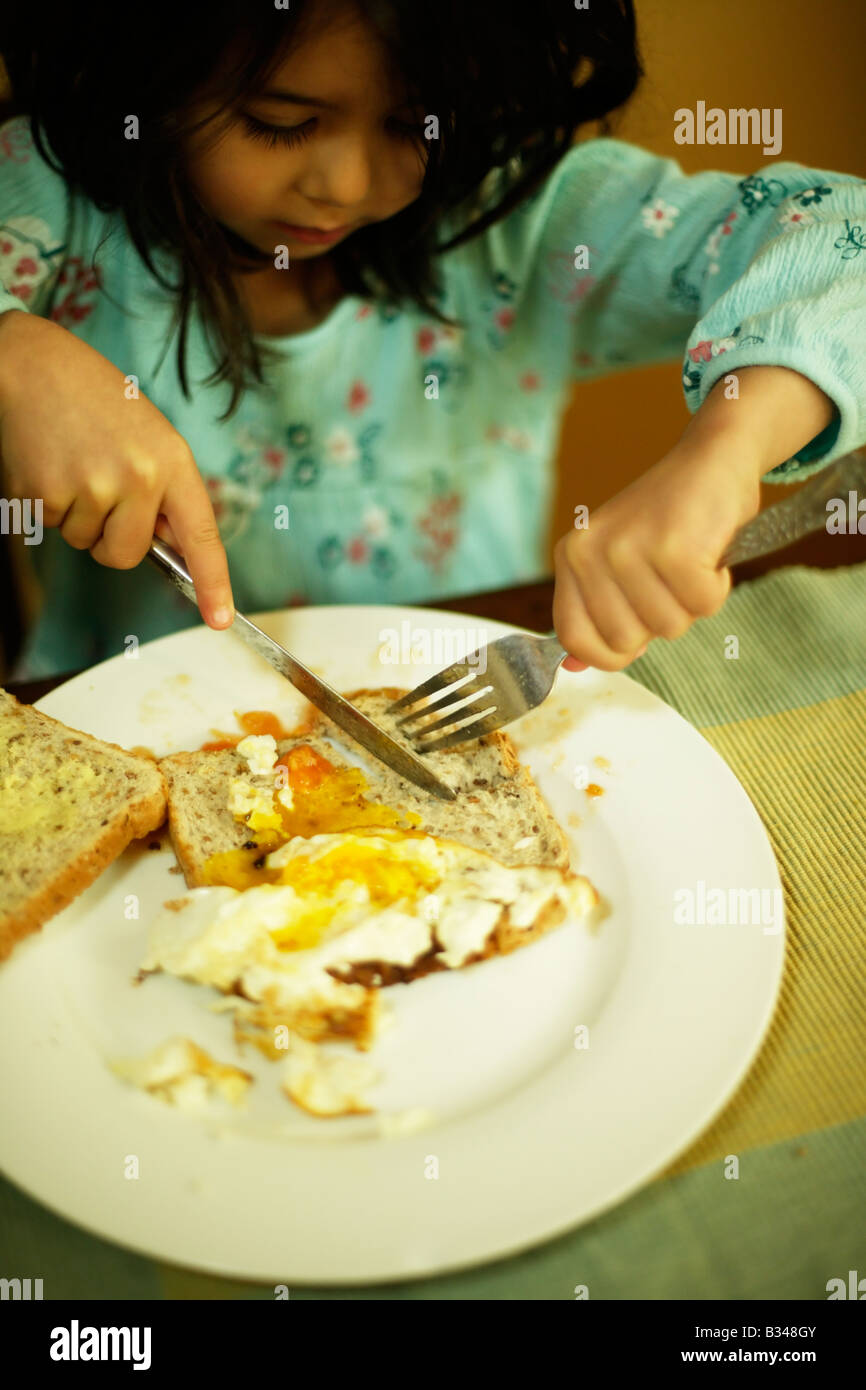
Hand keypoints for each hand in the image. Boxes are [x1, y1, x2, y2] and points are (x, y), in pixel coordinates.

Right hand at [0, 309, 233, 626]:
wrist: (33, 364)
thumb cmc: (95, 400)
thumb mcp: (149, 437)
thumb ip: (164, 491)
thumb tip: (170, 547)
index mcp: (172, 461)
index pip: (200, 535)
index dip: (213, 582)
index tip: (220, 619)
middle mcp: (137, 478)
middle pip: (126, 555)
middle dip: (110, 536)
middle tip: (99, 485)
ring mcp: (91, 487)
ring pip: (85, 542)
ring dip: (76, 514)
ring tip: (73, 462)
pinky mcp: (45, 493)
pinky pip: (50, 526)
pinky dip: (45, 503)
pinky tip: (48, 462)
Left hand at [553, 436, 762, 670]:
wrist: (711, 459)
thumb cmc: (668, 521)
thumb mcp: (618, 564)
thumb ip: (597, 614)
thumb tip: (576, 668)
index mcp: (571, 557)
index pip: (573, 637)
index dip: (608, 654)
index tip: (636, 640)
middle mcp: (591, 551)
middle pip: (625, 640)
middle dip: (658, 623)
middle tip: (669, 581)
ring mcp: (630, 548)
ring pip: (669, 627)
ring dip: (691, 603)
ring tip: (689, 561)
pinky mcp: (675, 547)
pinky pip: (704, 605)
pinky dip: (717, 586)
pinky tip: (709, 553)